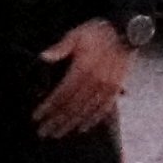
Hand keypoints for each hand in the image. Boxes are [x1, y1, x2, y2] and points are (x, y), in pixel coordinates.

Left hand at [28, 20, 130, 140]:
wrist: (126, 30)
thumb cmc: (98, 32)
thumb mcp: (75, 35)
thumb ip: (60, 49)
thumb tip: (43, 58)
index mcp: (82, 69)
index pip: (61, 94)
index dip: (48, 107)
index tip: (37, 117)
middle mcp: (95, 81)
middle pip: (72, 106)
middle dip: (56, 120)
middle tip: (44, 131)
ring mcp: (107, 86)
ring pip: (86, 111)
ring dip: (71, 123)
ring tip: (58, 133)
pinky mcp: (116, 88)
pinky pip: (104, 108)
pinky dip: (93, 120)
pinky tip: (83, 127)